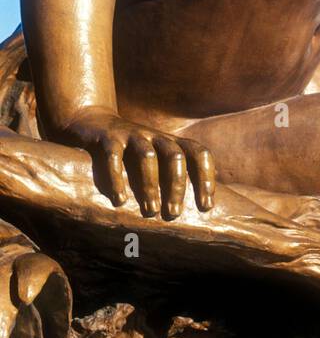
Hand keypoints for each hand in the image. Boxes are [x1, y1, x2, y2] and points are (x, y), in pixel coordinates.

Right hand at [55, 106, 214, 218]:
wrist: (96, 124)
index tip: (206, 205)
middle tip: (174, 214)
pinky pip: (114, 156)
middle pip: (175, 156)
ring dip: (150, 184)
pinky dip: (117, 178)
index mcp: (170, 143)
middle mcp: (155, 137)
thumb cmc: (130, 154)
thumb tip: (196, 213)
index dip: (206, 177)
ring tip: (151, 211)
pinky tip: (120, 200)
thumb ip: (170, 178)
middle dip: (177, 185)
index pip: (198, 153)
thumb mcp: (155, 160)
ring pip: (147, 156)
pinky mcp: (109, 138)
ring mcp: (132, 135)